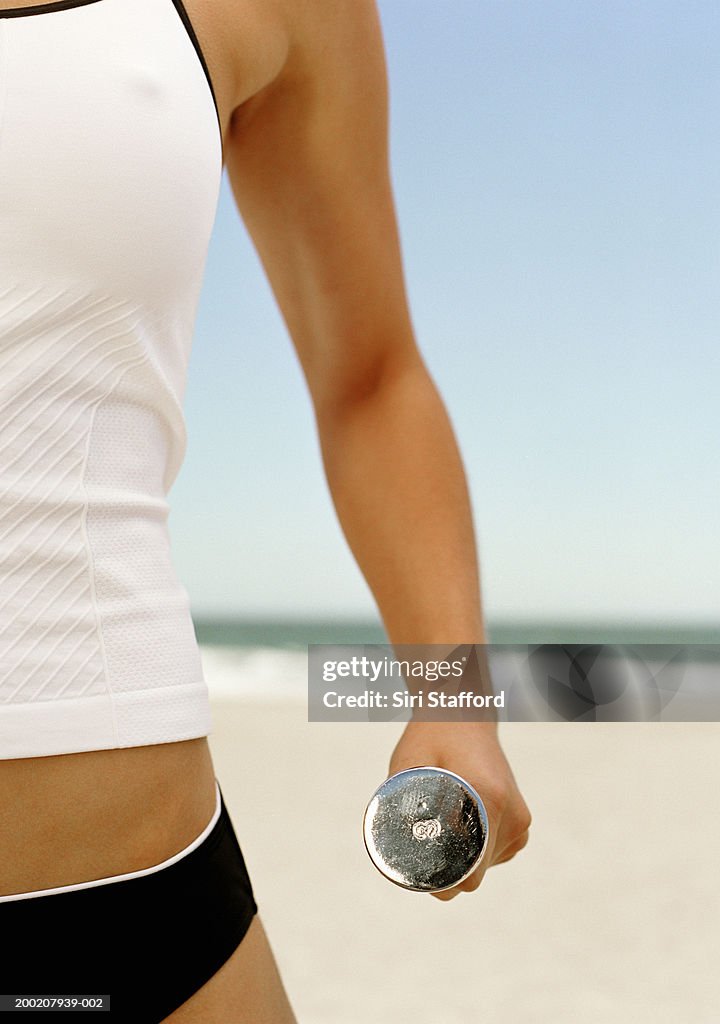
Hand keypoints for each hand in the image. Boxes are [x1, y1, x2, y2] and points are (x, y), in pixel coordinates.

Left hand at [388, 720, 531, 899]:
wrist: (464, 713)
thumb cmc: (432, 736)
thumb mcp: (409, 764)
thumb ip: (399, 803)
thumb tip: (383, 846)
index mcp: (491, 801)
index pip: (470, 874)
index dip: (441, 884)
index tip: (417, 873)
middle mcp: (513, 815)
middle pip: (476, 873)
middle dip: (447, 872)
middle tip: (418, 850)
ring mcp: (520, 819)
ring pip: (486, 864)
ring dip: (463, 859)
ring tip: (440, 829)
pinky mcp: (521, 819)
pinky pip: (496, 851)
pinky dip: (477, 848)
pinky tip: (459, 825)